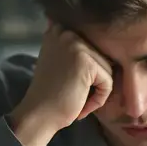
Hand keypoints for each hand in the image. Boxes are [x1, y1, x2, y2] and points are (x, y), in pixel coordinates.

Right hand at [8, 24, 113, 145]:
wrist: (38, 115)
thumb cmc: (50, 94)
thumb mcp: (56, 60)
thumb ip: (70, 47)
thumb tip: (95, 37)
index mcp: (58, 30)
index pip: (92, 43)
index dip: (89, 68)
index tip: (71, 82)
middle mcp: (66, 33)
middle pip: (101, 56)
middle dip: (93, 80)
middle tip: (73, 94)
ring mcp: (76, 46)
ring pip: (107, 69)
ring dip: (97, 90)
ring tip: (77, 99)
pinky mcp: (87, 63)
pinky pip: (108, 82)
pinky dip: (99, 99)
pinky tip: (81, 106)